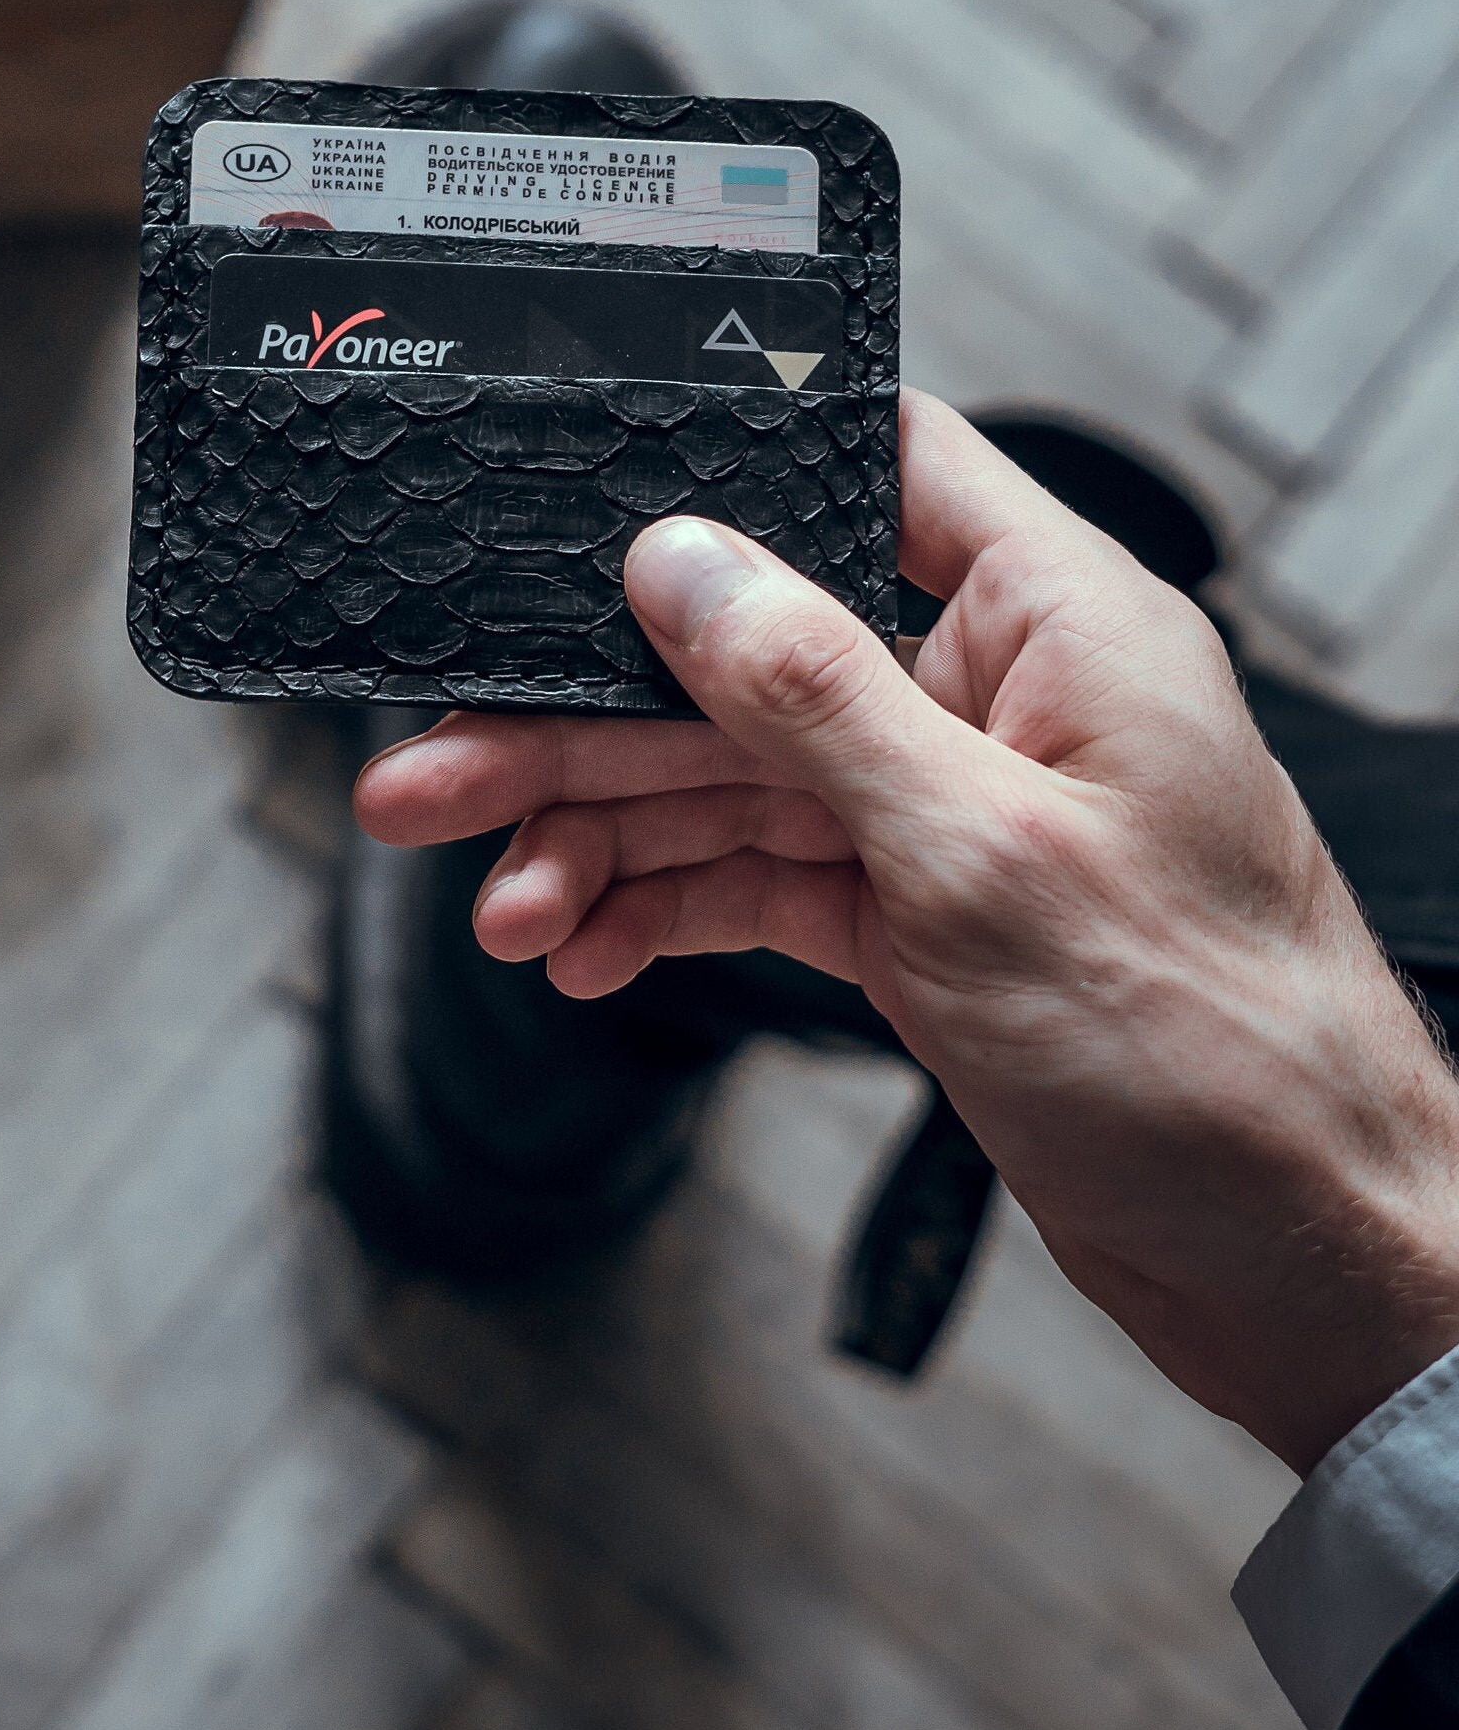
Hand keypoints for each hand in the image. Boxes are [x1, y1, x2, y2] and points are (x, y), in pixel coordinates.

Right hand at [354, 389, 1458, 1472]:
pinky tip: (577, 948)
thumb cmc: (1217, 1056)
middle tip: (432, 776)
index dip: (723, 470)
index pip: (875, 467)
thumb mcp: (985, 858)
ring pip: (728, 787)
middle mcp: (994, 701)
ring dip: (598, 842)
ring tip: (491, 904)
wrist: (1297, 1262)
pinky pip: (759, 884)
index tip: (570, 508)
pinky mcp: (922, 920)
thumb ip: (819, 702)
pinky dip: (663, 915)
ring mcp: (950, 814)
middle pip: (743, 662)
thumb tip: (684, 565)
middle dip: (579, 727)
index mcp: (1054, 625)